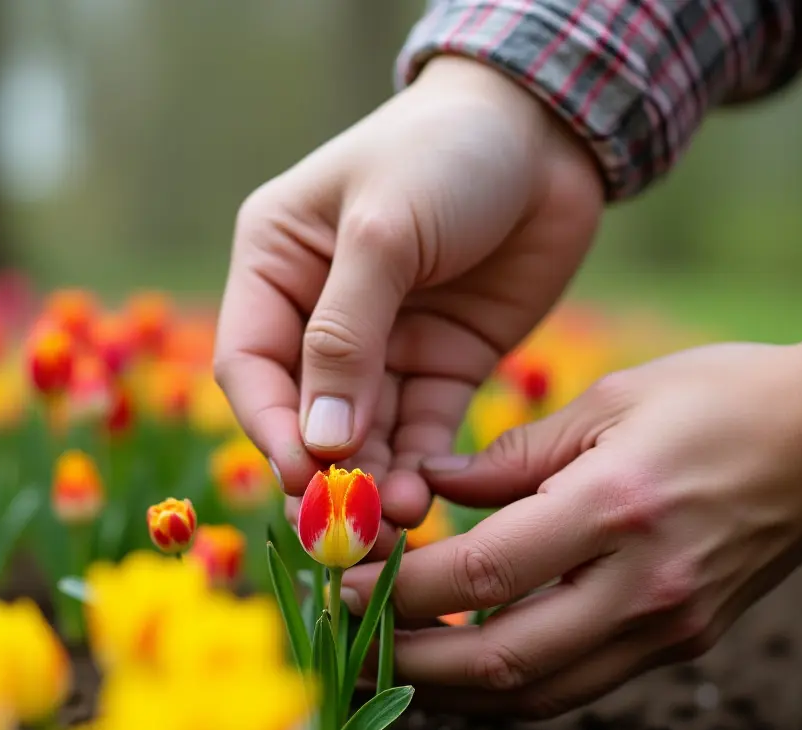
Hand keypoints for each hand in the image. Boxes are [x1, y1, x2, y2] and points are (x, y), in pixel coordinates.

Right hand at [214, 56, 601, 542]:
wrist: (551, 130)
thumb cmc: (447, 151)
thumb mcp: (385, 230)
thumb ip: (345, 335)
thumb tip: (321, 442)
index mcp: (277, 268)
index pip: (251, 366)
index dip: (269, 428)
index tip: (300, 478)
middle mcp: (318, 316)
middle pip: (307, 414)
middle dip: (325, 471)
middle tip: (347, 526)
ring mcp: (382, 348)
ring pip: (365, 436)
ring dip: (373, 482)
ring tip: (394, 522)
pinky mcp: (441, 368)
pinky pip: (420, 432)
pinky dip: (418, 469)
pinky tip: (422, 500)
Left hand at [343, 340, 801, 717]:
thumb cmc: (717, 400)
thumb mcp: (608, 403)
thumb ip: (508, 457)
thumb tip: (427, 490)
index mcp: (616, 509)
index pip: (480, 576)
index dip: (398, 592)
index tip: (341, 585)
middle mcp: (641, 587)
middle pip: (499, 661)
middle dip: (406, 664)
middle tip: (346, 646)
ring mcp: (665, 628)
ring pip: (534, 696)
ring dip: (449, 692)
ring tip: (386, 668)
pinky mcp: (676, 645)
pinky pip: (572, 686)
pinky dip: (505, 687)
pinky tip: (459, 666)